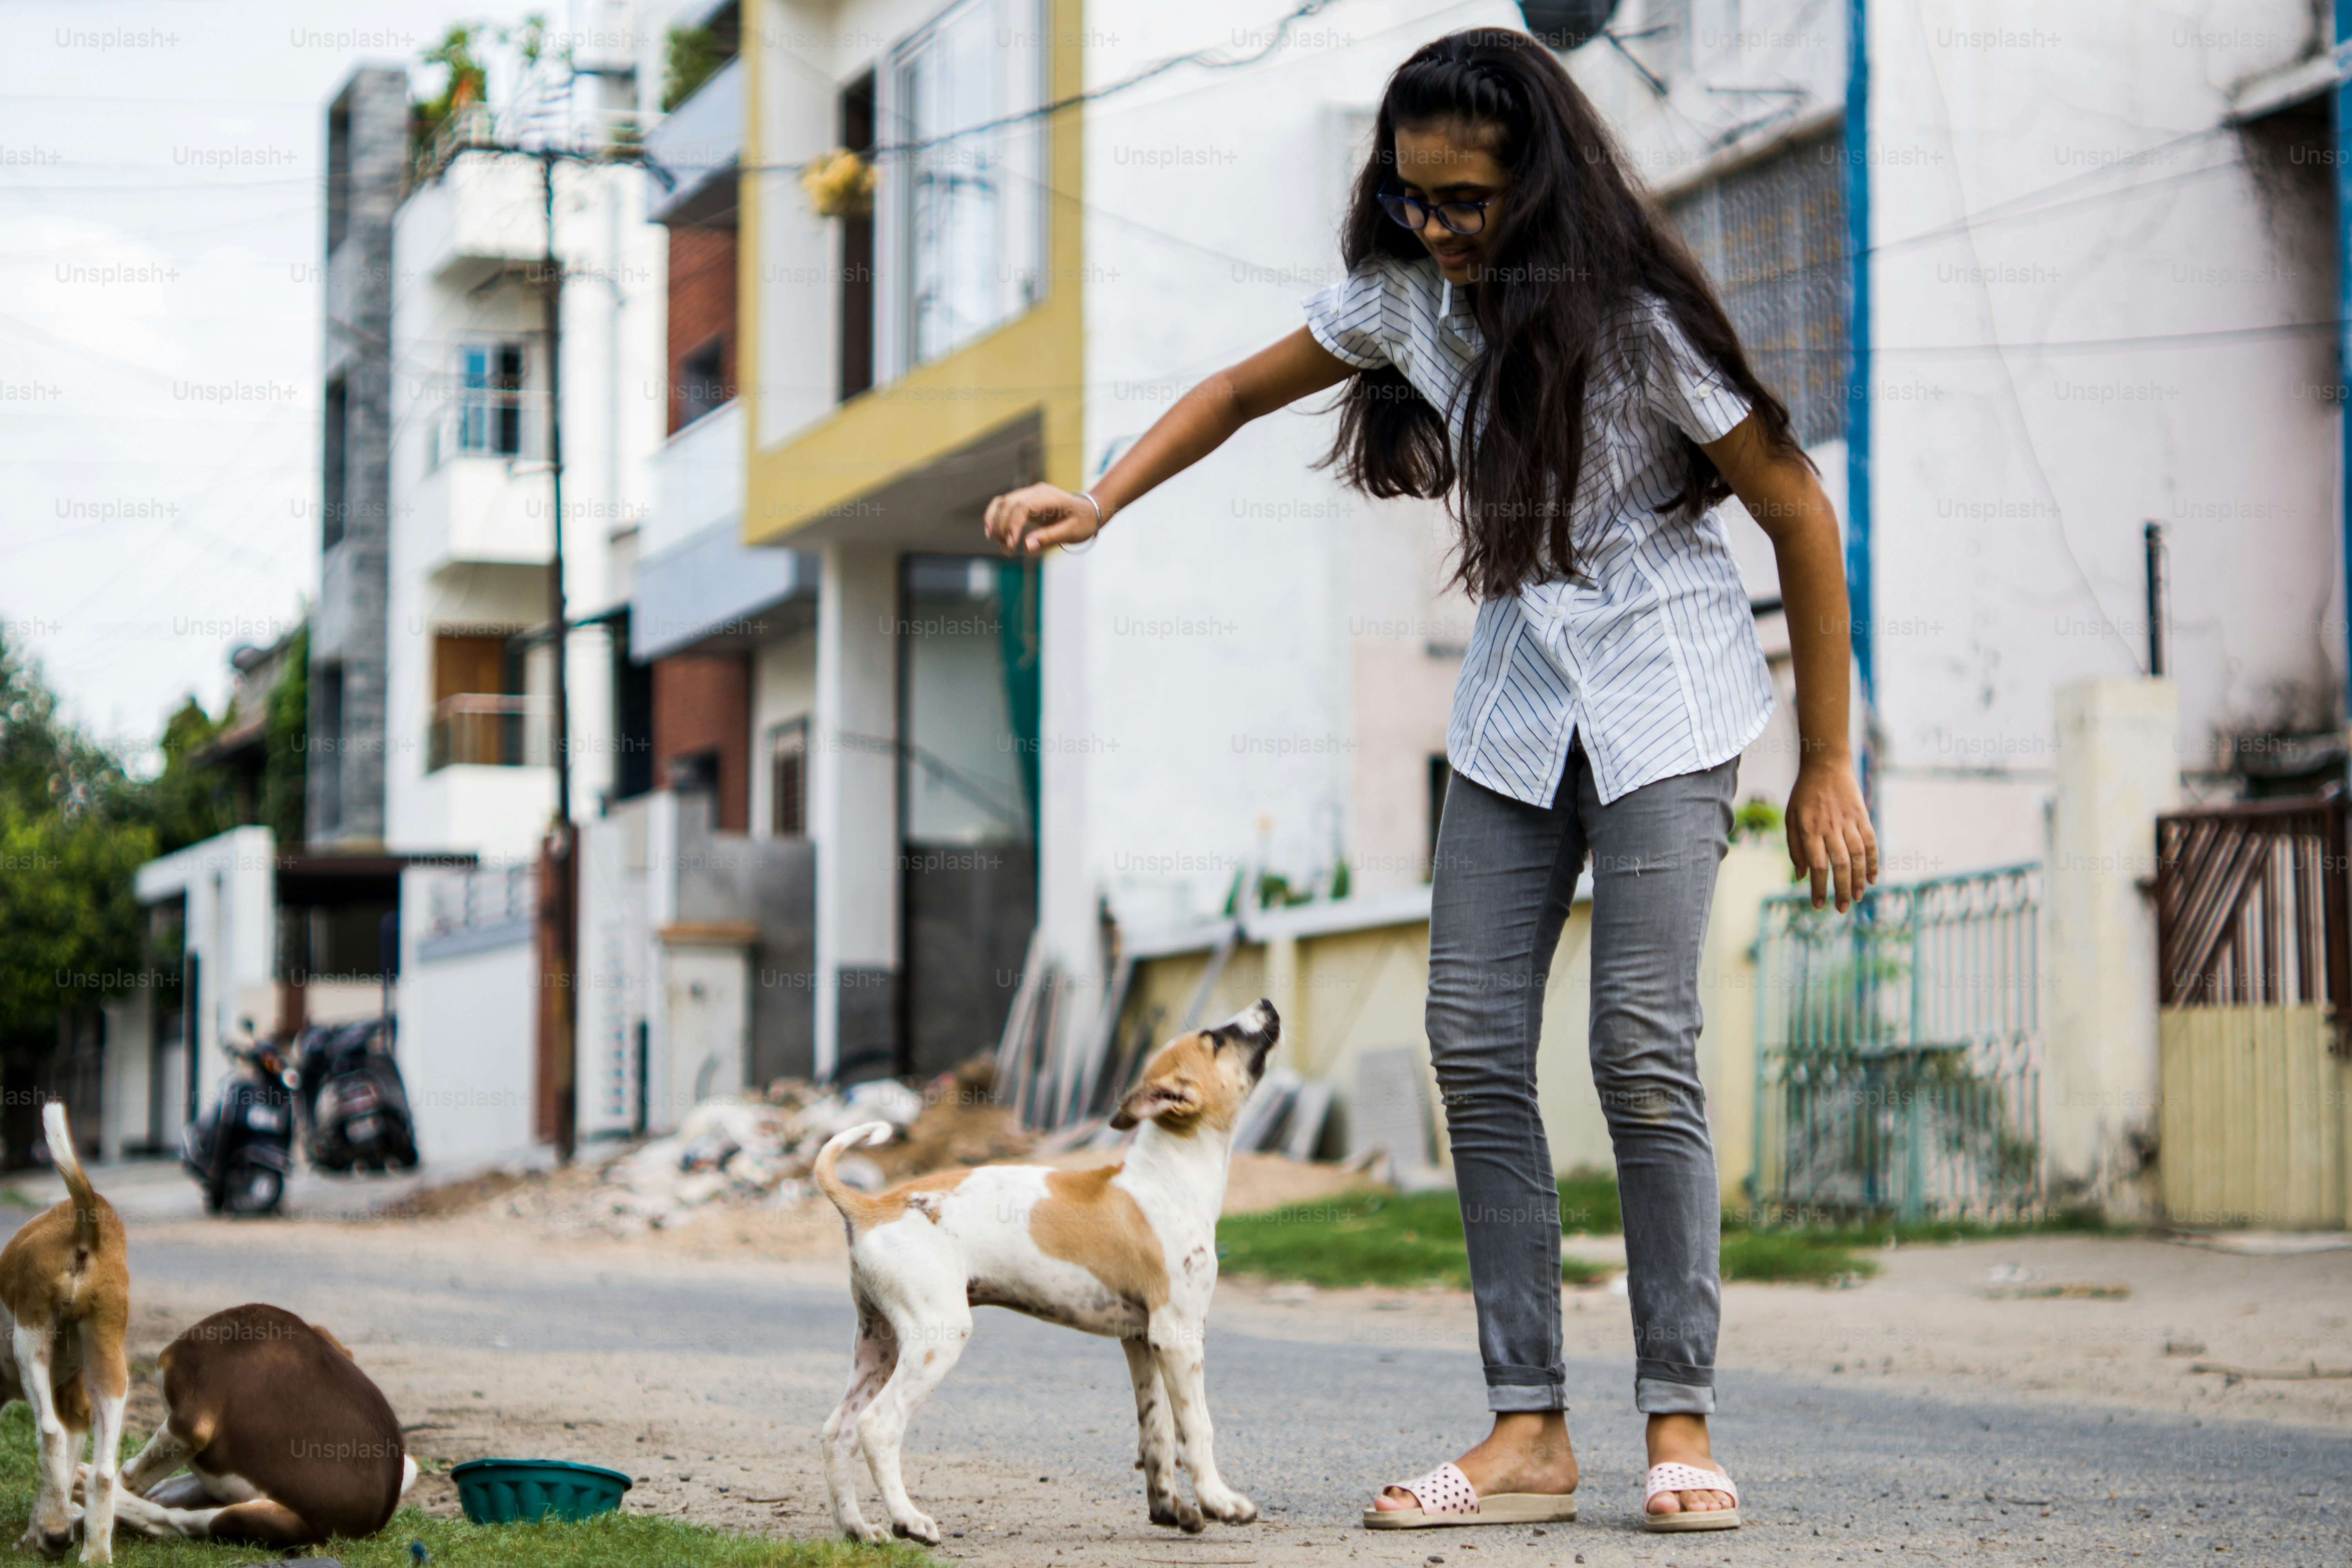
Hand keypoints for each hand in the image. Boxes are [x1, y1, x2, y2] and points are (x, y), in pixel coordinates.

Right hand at [982, 483, 1100, 554]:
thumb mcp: (1071, 532)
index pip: (1021, 506)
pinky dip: (995, 518)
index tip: (1011, 544)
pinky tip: (992, 534)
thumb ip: (1049, 538)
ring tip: (1004, 546)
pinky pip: (1003, 506)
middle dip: (1002, 527)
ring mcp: (1028, 495)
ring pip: (1001, 504)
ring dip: (996, 524)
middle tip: (1008, 550)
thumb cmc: (1083, 522)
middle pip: (1007, 504)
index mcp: (1048, 497)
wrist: (1088, 511)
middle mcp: (1035, 492)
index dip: (1012, 525)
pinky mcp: (1023, 502)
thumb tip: (1027, 546)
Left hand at [1785, 756, 1877, 911]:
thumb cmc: (1804, 795)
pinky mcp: (1863, 816)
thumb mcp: (1790, 818)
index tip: (1818, 905)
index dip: (1818, 887)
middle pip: (1839, 864)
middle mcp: (1830, 827)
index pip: (1816, 865)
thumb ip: (1795, 848)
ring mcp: (1849, 821)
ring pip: (1857, 856)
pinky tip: (1872, 878)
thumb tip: (1800, 877)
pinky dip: (1873, 862)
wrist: (1826, 766)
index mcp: (1809, 829)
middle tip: (1841, 909)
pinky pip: (1871, 842)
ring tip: (1857, 897)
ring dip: (1858, 879)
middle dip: (1841, 889)